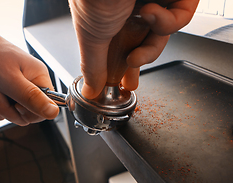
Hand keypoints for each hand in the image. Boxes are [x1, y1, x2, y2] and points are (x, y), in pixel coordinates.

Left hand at [0, 19, 58, 125]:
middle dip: (1, 108)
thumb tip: (53, 113)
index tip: (15, 105)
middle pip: (21, 115)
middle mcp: (26, 85)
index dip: (29, 113)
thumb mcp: (10, 79)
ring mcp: (10, 90)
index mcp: (37, 79)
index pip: (44, 109)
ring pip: (3, 114)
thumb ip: (32, 98)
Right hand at [69, 0, 198, 98]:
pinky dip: (166, 22)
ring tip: (139, 31)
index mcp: (108, 16)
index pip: (120, 45)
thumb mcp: (91, 36)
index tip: (125, 81)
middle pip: (144, 41)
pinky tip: (150, 11)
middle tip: (131, 74)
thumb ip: (92, 65)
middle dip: (140, 59)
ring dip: (152, 42)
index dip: (123, 66)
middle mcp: (131, 7)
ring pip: (162, 34)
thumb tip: (88, 88)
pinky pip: (179, 17)